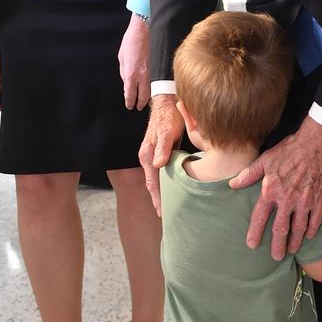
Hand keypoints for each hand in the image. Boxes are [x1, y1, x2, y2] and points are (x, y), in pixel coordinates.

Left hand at [118, 13, 150, 109]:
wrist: (146, 28)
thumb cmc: (132, 40)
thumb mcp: (122, 57)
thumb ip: (124, 72)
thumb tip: (127, 82)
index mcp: (131, 73)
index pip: (130, 94)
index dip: (129, 101)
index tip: (129, 105)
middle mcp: (143, 75)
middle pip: (143, 96)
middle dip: (140, 103)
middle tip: (138, 107)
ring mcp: (154, 71)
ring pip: (153, 90)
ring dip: (150, 98)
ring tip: (147, 101)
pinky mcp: (160, 66)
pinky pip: (159, 81)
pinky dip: (157, 88)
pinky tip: (156, 90)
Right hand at [138, 94, 184, 214]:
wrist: (167, 103)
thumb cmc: (168, 117)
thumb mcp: (167, 131)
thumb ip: (163, 148)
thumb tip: (158, 165)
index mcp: (147, 156)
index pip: (151, 183)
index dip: (157, 198)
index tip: (161, 212)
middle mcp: (148, 158)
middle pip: (153, 185)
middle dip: (159, 200)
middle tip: (167, 217)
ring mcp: (154, 157)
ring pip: (158, 180)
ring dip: (163, 193)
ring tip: (170, 208)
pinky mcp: (162, 155)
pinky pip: (163, 174)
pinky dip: (167, 184)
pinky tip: (174, 190)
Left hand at [230, 117, 321, 259]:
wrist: (318, 143)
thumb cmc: (290, 149)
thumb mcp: (265, 159)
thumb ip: (249, 174)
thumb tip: (232, 184)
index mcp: (271, 190)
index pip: (260, 217)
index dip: (255, 232)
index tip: (252, 244)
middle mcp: (287, 199)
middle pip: (281, 228)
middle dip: (277, 245)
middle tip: (276, 257)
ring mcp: (305, 201)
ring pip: (299, 228)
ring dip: (294, 242)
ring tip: (291, 250)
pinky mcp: (319, 200)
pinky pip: (315, 221)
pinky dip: (311, 231)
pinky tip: (308, 236)